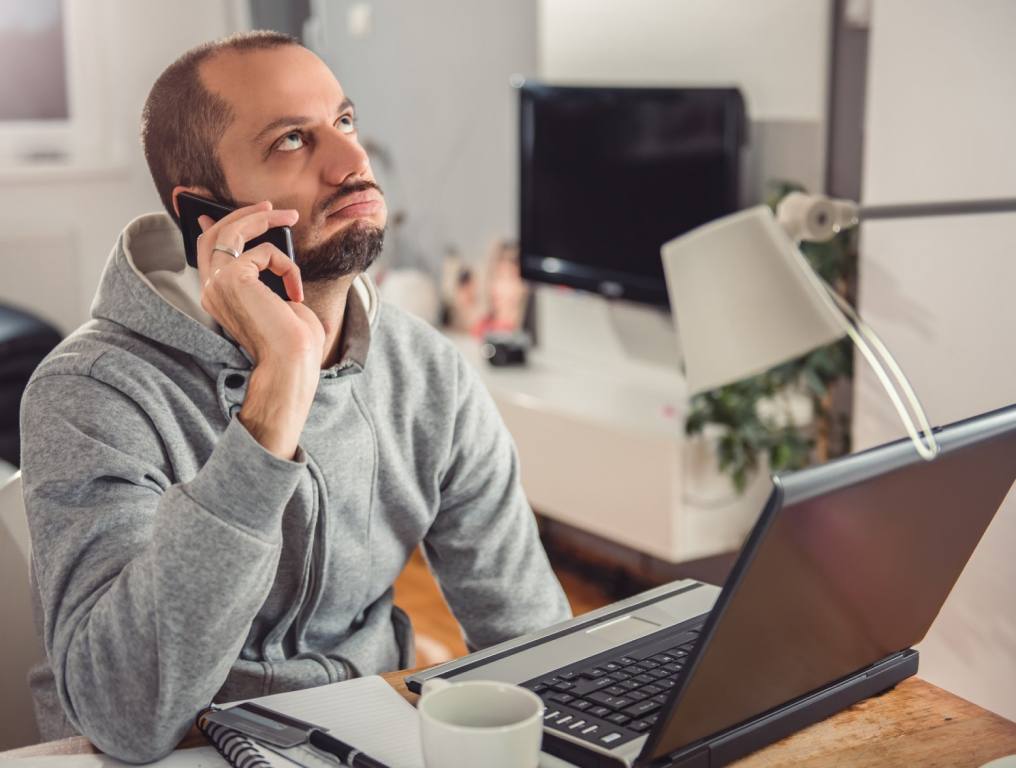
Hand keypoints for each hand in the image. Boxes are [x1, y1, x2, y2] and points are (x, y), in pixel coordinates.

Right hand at [196, 201, 323, 458]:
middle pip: (215, 236)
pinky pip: (264, 252)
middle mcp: (210, 290)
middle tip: (270, 208)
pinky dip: (287, 266)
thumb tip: (265, 248)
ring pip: (231, 233)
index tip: (219, 212)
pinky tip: (295, 292)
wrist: (291, 362)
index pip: (205, 253)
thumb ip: (264, 273)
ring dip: (263, 220)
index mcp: (217, 298)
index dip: (214, 228)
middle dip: (242, 215)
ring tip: (290, 216)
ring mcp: (216, 284)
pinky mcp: (232, 279)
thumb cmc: (291, 339)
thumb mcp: (275, 297)